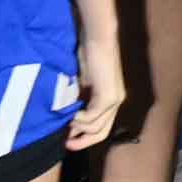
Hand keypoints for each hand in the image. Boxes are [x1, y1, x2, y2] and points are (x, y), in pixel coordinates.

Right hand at [65, 35, 126, 152]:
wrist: (97, 38)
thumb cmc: (89, 54)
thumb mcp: (83, 82)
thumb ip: (80, 99)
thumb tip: (68, 118)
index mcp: (111, 99)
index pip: (101, 128)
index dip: (85, 137)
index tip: (68, 139)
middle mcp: (116, 102)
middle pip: (101, 133)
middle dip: (83, 141)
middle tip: (66, 143)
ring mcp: (114, 100)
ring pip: (95, 127)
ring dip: (79, 127)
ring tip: (66, 121)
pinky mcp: (108, 96)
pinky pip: (92, 117)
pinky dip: (80, 119)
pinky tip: (71, 114)